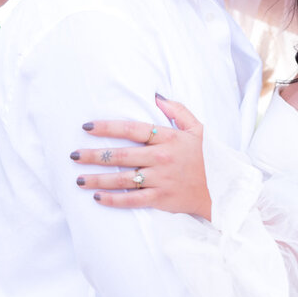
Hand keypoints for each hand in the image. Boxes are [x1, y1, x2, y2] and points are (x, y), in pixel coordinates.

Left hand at [70, 95, 211, 218]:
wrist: (223, 189)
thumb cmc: (208, 157)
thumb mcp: (198, 129)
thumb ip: (177, 111)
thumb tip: (156, 96)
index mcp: (168, 138)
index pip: (131, 129)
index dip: (107, 127)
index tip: (87, 127)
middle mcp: (161, 158)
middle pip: (120, 155)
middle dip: (93, 155)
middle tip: (73, 155)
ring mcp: (160, 180)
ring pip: (121, 179)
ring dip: (97, 179)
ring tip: (78, 178)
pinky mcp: (161, 199)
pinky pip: (131, 200)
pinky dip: (113, 200)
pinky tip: (97, 198)